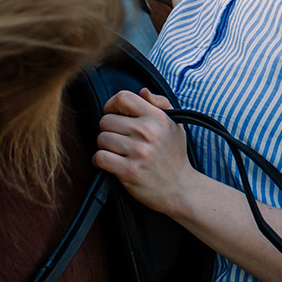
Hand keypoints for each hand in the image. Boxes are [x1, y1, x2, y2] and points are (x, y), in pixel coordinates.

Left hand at [94, 88, 193, 214]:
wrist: (182, 189)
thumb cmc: (174, 155)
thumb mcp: (175, 125)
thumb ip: (160, 103)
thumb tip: (143, 91)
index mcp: (157, 118)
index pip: (123, 98)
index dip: (112, 105)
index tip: (114, 115)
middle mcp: (147, 132)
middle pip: (106, 121)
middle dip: (109, 130)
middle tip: (120, 140)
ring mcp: (138, 152)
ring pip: (101, 139)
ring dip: (105, 147)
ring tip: (118, 153)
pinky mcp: (130, 171)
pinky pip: (100, 157)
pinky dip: (101, 161)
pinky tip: (111, 163)